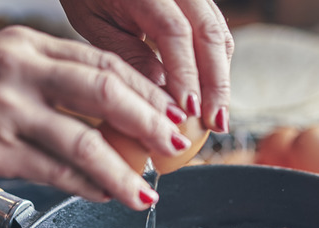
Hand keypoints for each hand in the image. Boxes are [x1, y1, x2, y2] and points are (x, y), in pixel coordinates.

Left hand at [60, 0, 233, 132]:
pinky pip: (216, 34)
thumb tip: (163, 97)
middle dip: (216, 84)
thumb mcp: (97, 24)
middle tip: (214, 123)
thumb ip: (130, 56)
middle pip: (210, 34)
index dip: (185, 74)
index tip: (188, 111)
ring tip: (216, 117)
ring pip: (220, 35)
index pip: (175, 32)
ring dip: (221, 79)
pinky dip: (216, 67)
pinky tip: (210, 96)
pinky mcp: (201, 3)